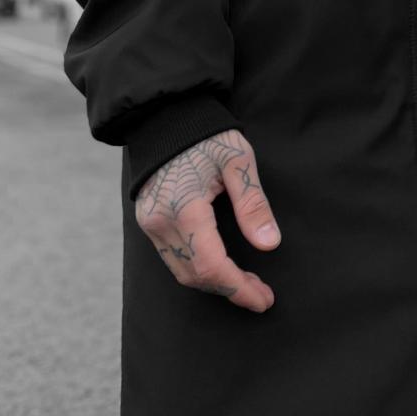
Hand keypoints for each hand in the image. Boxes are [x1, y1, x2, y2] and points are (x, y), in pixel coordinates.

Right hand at [135, 128, 280, 311]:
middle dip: (230, 289)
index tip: (264, 299)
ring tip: (247, 282)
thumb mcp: (238, 160)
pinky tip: (220, 265)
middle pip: (195, 276)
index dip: (238, 289)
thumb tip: (269, 244)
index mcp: (183, 208)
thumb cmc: (207, 135)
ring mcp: (149, 224)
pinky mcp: (147, 222)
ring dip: (214, 283)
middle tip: (262, 293)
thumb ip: (252, 203)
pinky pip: (172, 258)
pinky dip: (197, 269)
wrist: (167, 116)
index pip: (211, 266)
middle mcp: (160, 222)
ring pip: (181, 272)